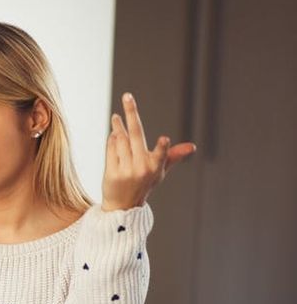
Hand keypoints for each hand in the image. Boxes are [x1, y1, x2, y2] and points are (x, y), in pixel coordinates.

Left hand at [101, 92, 196, 211]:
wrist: (123, 207)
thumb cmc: (144, 185)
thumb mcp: (160, 172)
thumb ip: (172, 156)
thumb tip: (192, 146)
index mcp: (156, 167)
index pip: (161, 155)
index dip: (163, 148)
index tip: (164, 139)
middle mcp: (142, 169)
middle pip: (136, 135)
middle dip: (131, 114)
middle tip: (127, 96)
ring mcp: (126, 171)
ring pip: (120, 140)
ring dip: (117, 126)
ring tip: (116, 118)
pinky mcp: (111, 173)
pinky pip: (111, 149)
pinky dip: (112, 140)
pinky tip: (113, 134)